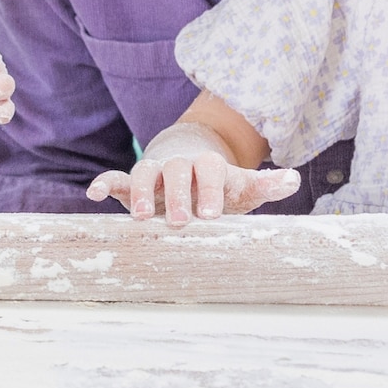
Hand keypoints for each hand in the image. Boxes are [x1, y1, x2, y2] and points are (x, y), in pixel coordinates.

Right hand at [85, 124, 298, 225]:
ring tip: (144, 218)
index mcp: (207, 165)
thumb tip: (293, 180)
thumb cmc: (219, 186)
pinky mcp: (132, 184)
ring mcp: (154, 173)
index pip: (210, 170)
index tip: (212, 215)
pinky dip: (104, 183)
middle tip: (181, 222)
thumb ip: (265, 184)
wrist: (189, 169)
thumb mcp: (242, 186)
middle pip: (177, 171)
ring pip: (145, 173)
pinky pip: (116, 179)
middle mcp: (179, 166)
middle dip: (179, 195)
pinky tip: (94, 193)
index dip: (211, 189)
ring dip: (143, 191)